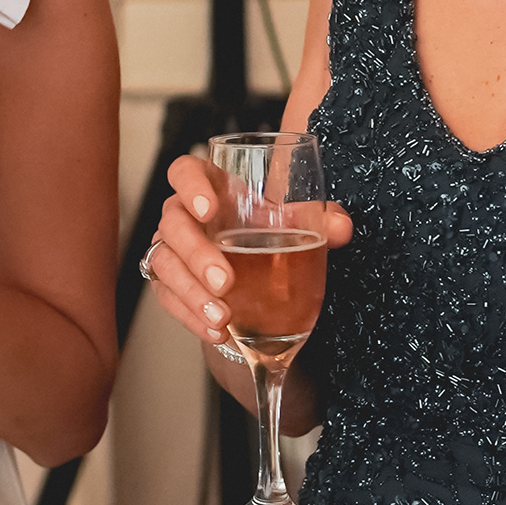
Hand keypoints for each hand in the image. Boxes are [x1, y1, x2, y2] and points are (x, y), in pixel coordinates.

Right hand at [141, 147, 354, 349]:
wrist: (255, 275)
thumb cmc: (268, 235)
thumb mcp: (295, 224)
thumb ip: (322, 221)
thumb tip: (340, 228)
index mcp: (211, 187)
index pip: (185, 171)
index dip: (190, 186)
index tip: (209, 209)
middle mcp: (183, 215)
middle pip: (173, 225)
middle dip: (197, 255)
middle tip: (225, 281)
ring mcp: (171, 250)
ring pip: (165, 264)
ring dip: (192, 293)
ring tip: (222, 317)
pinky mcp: (167, 284)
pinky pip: (168, 299)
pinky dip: (191, 317)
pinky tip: (217, 332)